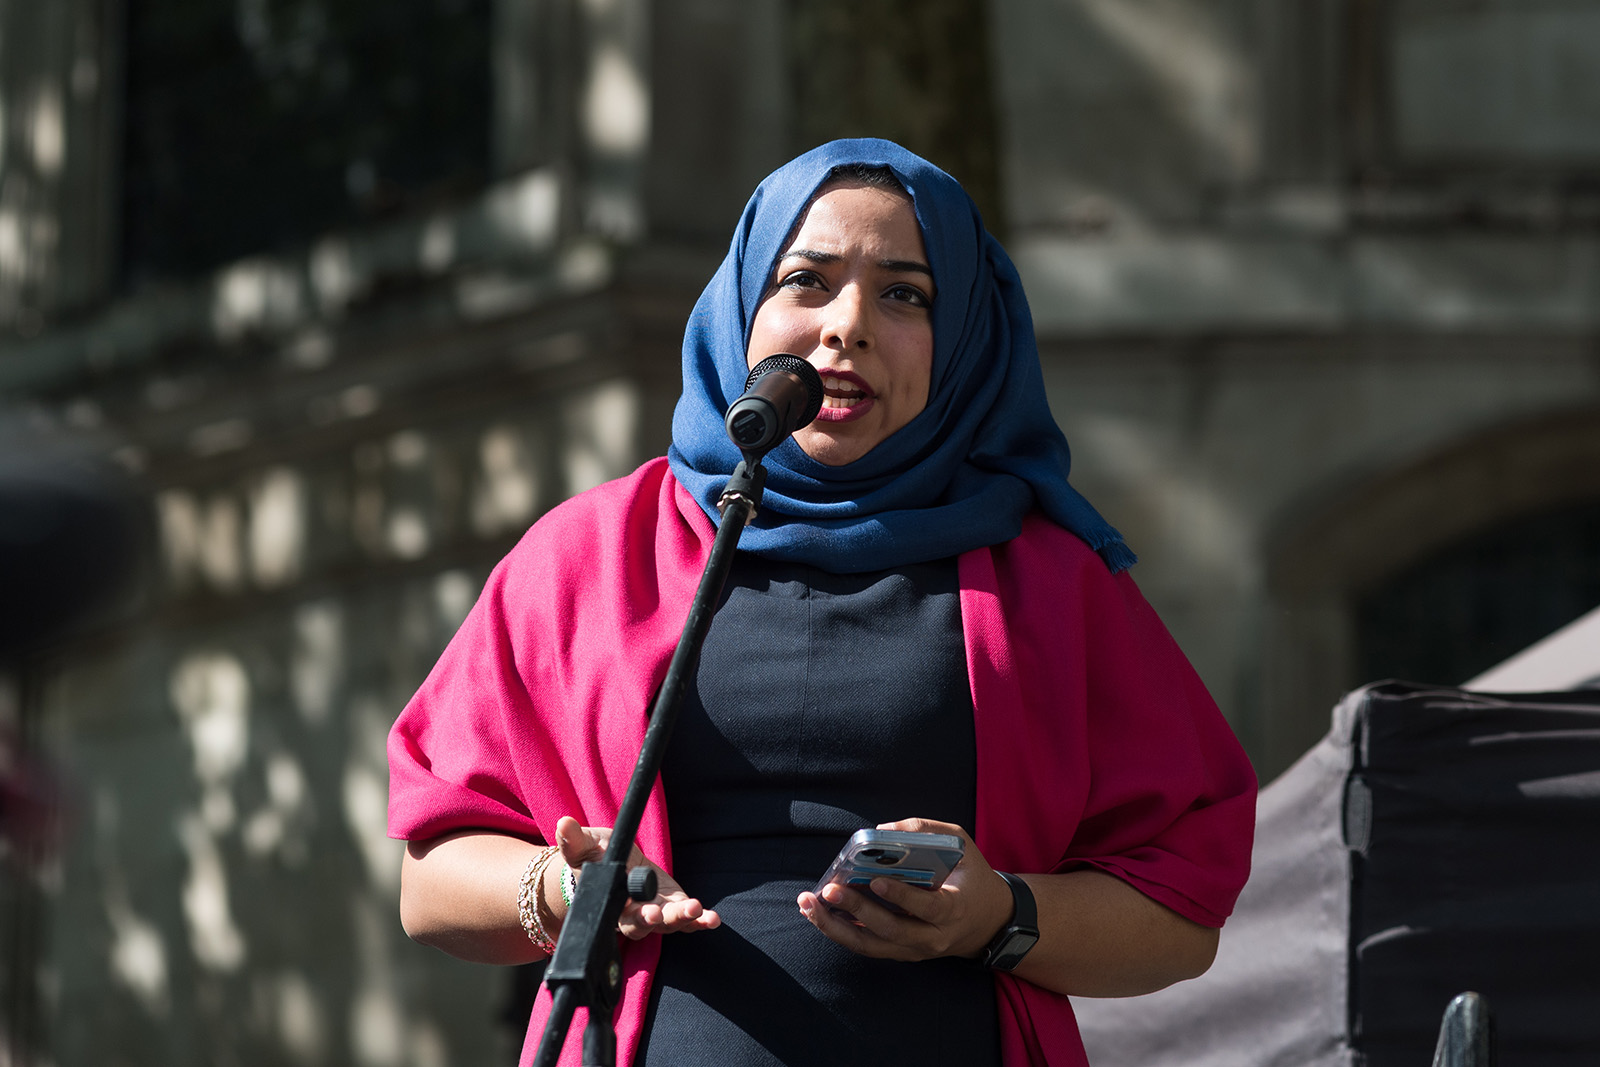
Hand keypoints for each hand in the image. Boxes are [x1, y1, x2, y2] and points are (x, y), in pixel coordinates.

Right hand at [554, 816, 720, 940]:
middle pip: (648, 924)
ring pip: (670, 923)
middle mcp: (633, 915)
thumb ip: (573, 841)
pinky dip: (700, 921)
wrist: (608, 867)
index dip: (637, 915)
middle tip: (677, 913)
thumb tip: (563, 824)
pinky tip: (713, 919)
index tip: (649, 911)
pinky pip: (687, 920)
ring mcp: (655, 912)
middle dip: (662, 919)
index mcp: (611, 905)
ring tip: (700, 913)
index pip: (623, 916)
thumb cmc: (591, 858)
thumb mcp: (583, 847)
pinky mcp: (672, 906)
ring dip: (686, 920)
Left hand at [795, 818, 1014, 961]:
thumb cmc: (971, 877)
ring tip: (808, 905)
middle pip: (891, 930)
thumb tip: (882, 831)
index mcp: (955, 909)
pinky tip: (818, 913)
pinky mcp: (901, 952)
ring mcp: (916, 950)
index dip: (902, 896)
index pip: (928, 908)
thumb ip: (927, 831)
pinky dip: (840, 931)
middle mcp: (934, 937)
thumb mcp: (962, 845)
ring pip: (871, 946)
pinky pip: (866, 946)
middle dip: (856, 910)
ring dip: (836, 927)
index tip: (876, 880)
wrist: (987, 922)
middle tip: (829, 890)